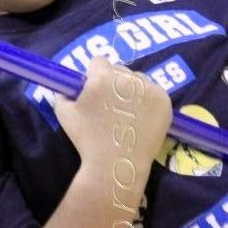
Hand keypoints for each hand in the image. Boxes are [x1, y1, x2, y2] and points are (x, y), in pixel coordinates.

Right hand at [55, 57, 171, 181]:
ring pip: (137, 79)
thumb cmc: (87, 140)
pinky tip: (141, 115)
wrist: (116, 166)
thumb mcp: (64, 113)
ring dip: (131, 89)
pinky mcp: (164, 101)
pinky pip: (153, 90)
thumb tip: (67, 87)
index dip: (94, 76)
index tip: (94, 93)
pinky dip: (147, 99)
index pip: (98, 62)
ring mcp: (148, 89)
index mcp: (102, 76)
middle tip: (110, 105)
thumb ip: (63, 93)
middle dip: (113, 82)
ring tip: (127, 112)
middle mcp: (127, 78)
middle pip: (119, 70)